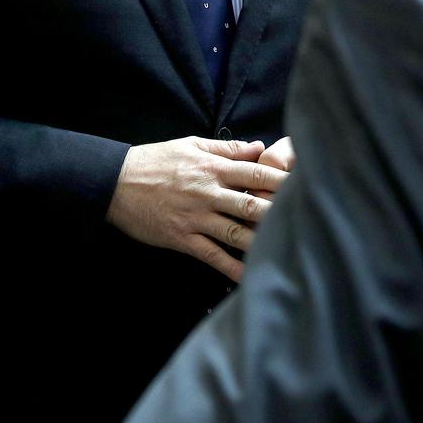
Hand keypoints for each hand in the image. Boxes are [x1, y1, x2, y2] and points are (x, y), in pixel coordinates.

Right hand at [106, 136, 288, 281]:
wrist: (116, 182)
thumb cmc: (156, 161)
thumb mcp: (191, 145)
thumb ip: (226, 149)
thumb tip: (259, 147)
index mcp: (213, 168)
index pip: (255, 174)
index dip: (282, 181)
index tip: (306, 186)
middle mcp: (208, 193)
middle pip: (252, 204)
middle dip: (279, 213)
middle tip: (306, 221)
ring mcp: (196, 217)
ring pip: (236, 232)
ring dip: (262, 242)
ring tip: (287, 250)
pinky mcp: (182, 238)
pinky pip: (213, 255)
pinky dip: (232, 268)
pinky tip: (250, 277)